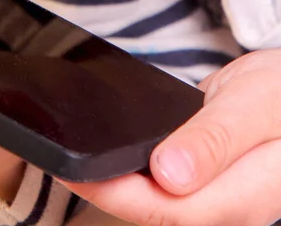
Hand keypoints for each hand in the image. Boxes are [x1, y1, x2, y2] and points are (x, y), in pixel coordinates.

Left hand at [62, 50, 280, 225]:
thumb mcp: (255, 105)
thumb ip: (216, 140)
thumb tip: (170, 175)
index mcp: (248, 194)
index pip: (169, 209)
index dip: (116, 193)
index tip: (75, 170)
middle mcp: (231, 206)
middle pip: (157, 213)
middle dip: (105, 193)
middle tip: (61, 162)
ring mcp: (219, 197)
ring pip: (158, 205)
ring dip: (116, 186)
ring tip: (77, 160)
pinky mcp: (207, 183)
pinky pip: (165, 188)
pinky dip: (134, 174)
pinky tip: (115, 158)